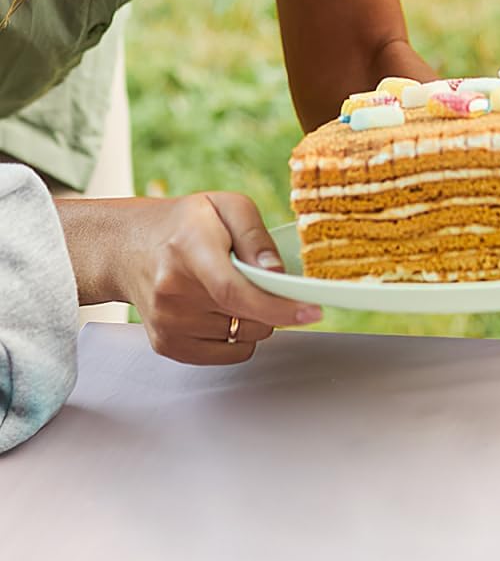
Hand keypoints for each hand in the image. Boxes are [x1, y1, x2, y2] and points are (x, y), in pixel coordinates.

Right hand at [59, 193, 321, 364]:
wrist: (128, 247)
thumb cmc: (185, 223)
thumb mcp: (226, 206)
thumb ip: (257, 237)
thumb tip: (278, 275)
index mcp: (189, 250)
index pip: (234, 290)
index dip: (277, 305)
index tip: (312, 310)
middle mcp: (172, 291)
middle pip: (248, 316)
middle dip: (272, 302)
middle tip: (257, 277)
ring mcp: (167, 323)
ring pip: (245, 337)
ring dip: (252, 318)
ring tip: (227, 288)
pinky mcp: (167, 345)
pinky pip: (229, 354)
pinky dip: (238, 335)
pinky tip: (219, 308)